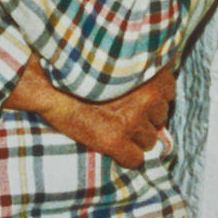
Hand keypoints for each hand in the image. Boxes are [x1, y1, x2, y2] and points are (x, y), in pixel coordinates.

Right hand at [5, 62, 175, 168]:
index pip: (169, 90)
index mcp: (148, 74)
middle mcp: (146, 98)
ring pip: (149, 140)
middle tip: (126, 113)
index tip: (142, 97)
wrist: (48, 83)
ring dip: (136, 137)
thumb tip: (157, 70)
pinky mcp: (114, 141)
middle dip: (146, 117)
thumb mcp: (116, 57)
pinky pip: (135, 160)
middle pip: (161, 117)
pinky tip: (115, 147)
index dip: (155, 96)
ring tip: (116, 128)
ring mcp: (131, 121)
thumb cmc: (79, 66)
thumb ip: (138, 64)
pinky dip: (127, 156)